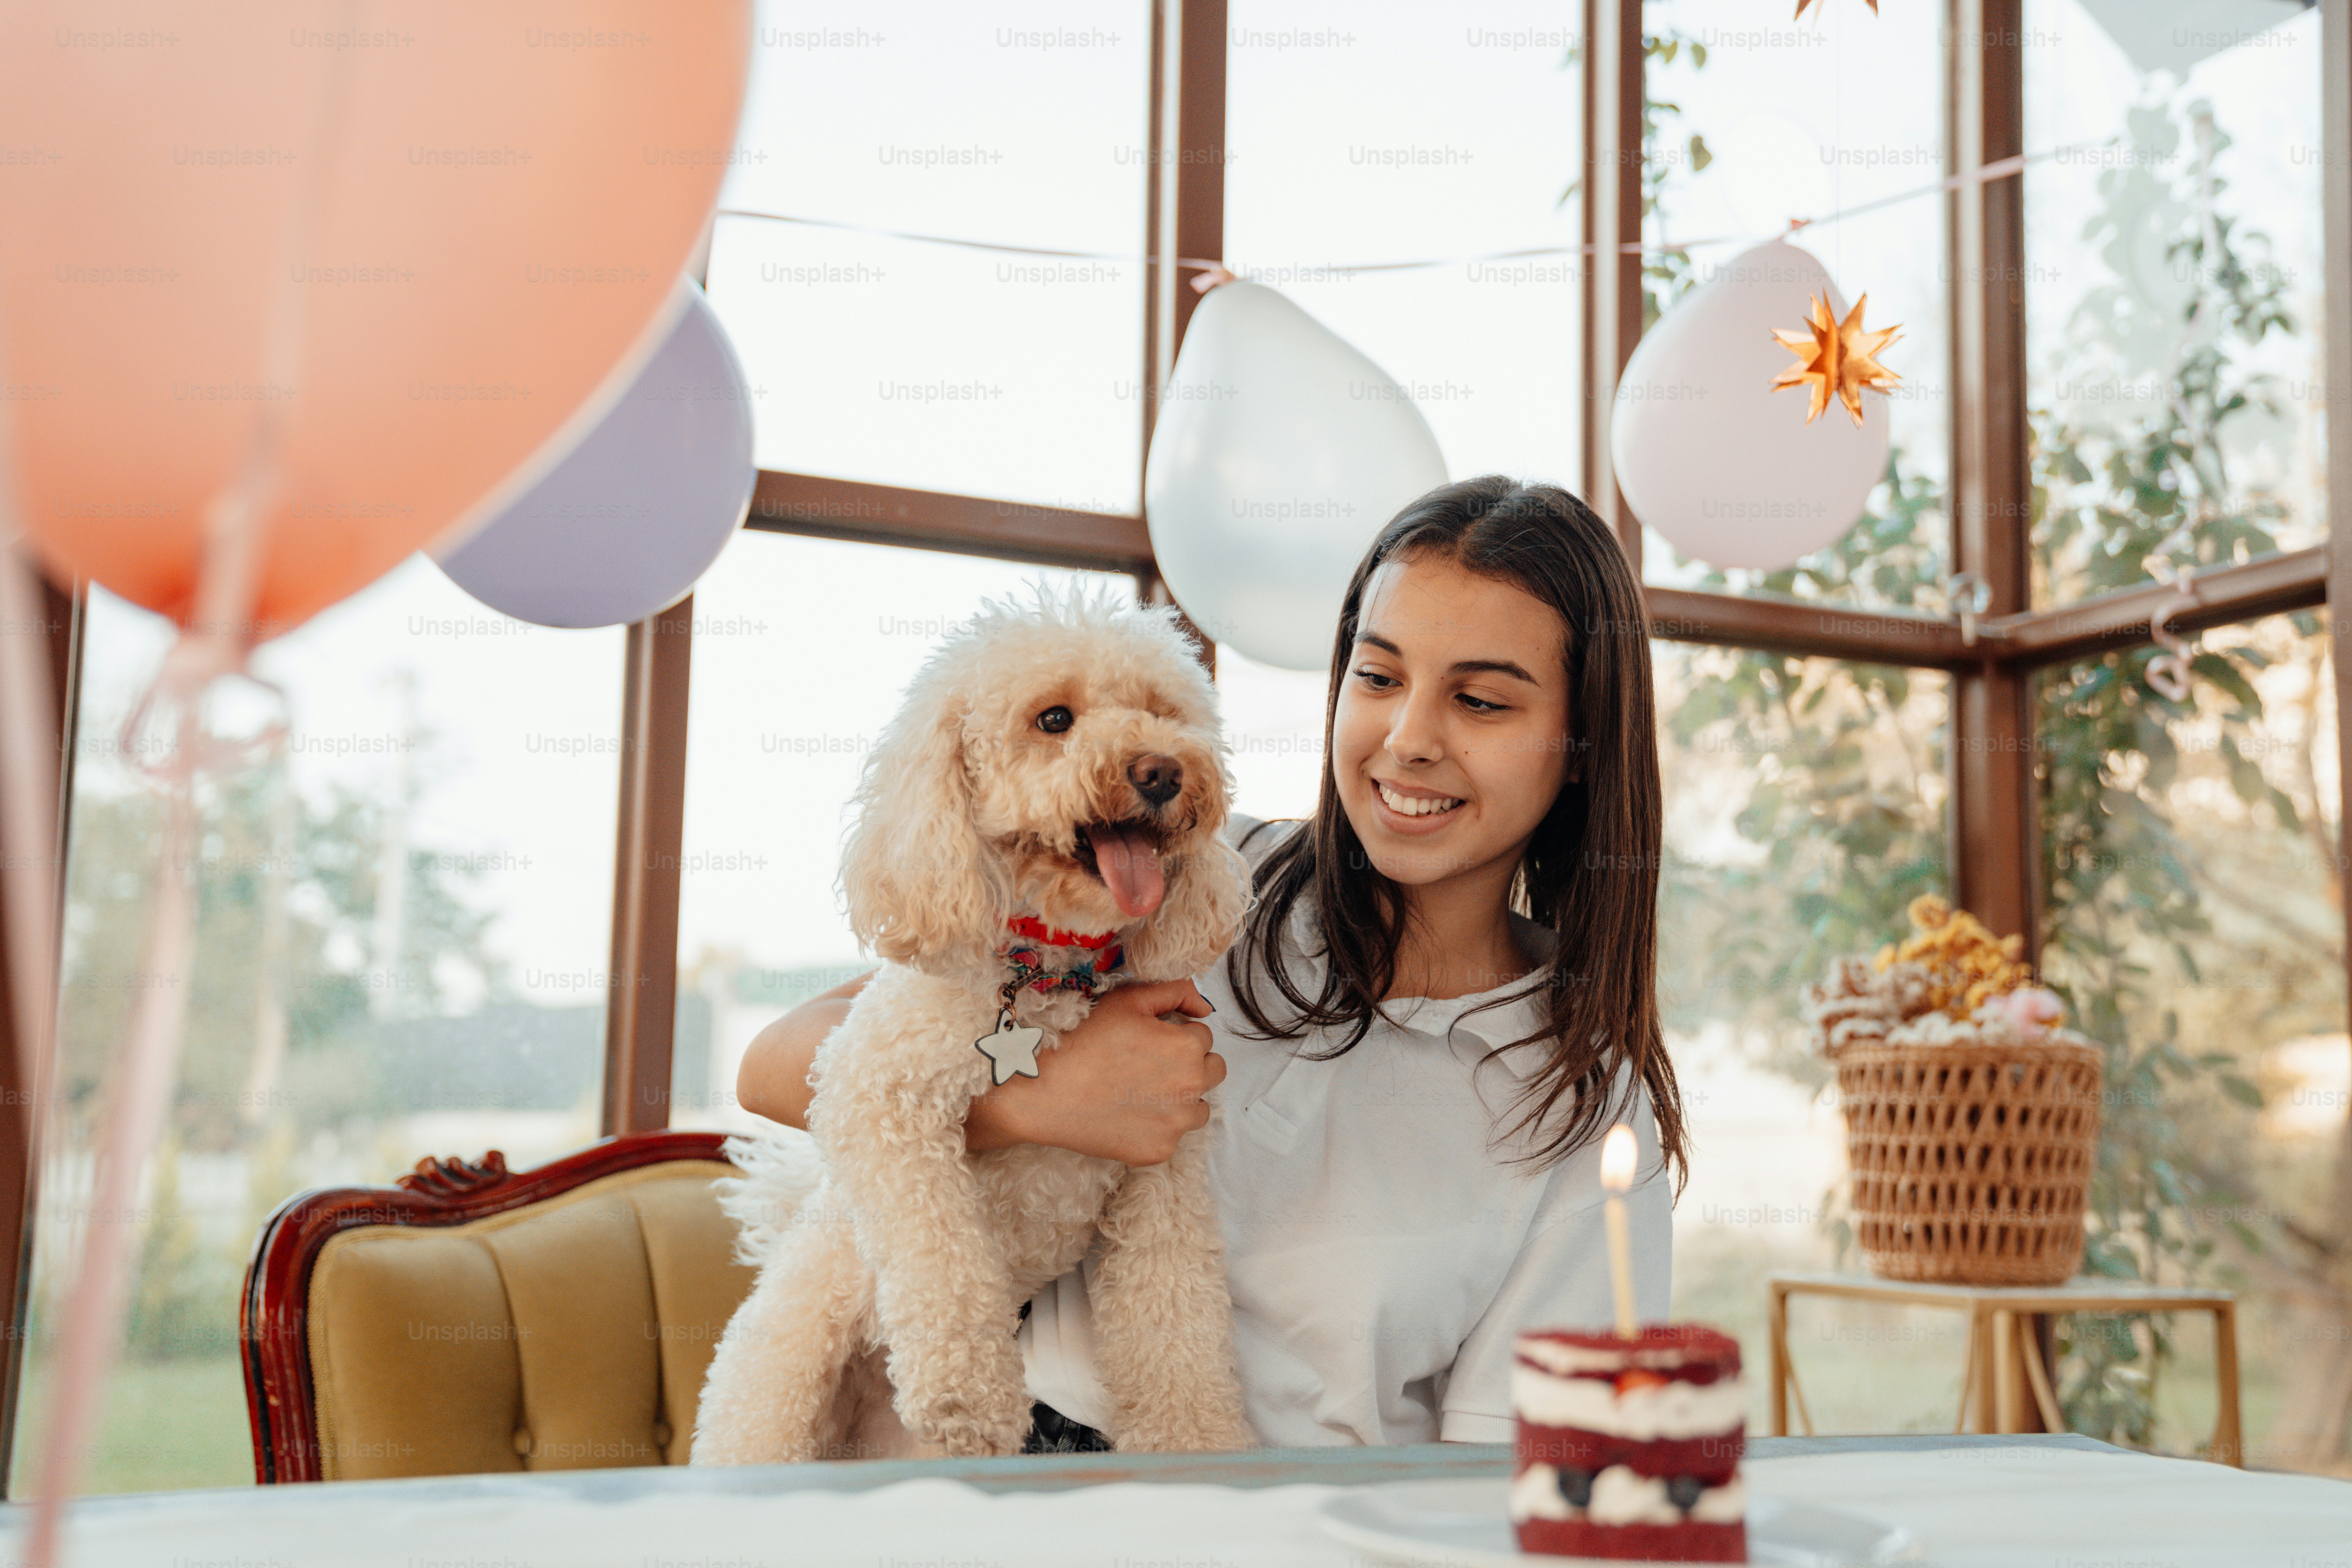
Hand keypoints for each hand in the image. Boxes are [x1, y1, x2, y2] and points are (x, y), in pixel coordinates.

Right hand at [968, 979, 1224, 1166]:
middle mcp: (1190, 1088)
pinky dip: (1156, 1126)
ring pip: (1198, 1107)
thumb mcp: (1128, 1000)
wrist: (1043, 1091)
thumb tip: (1205, 1007)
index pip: (1202, 1035)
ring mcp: (1176, 1124)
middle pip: (1212, 1071)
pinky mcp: (1159, 1151)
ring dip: (1181, 1098)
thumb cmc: (1083, 1042)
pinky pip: (1172, 1136)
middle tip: (1151, 1064)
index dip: (1175, 1034)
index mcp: (1187, 1048)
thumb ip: (1175, 992)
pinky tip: (1127, 1114)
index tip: (1148, 1041)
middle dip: (1190, 1064)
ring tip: (1141, 1090)